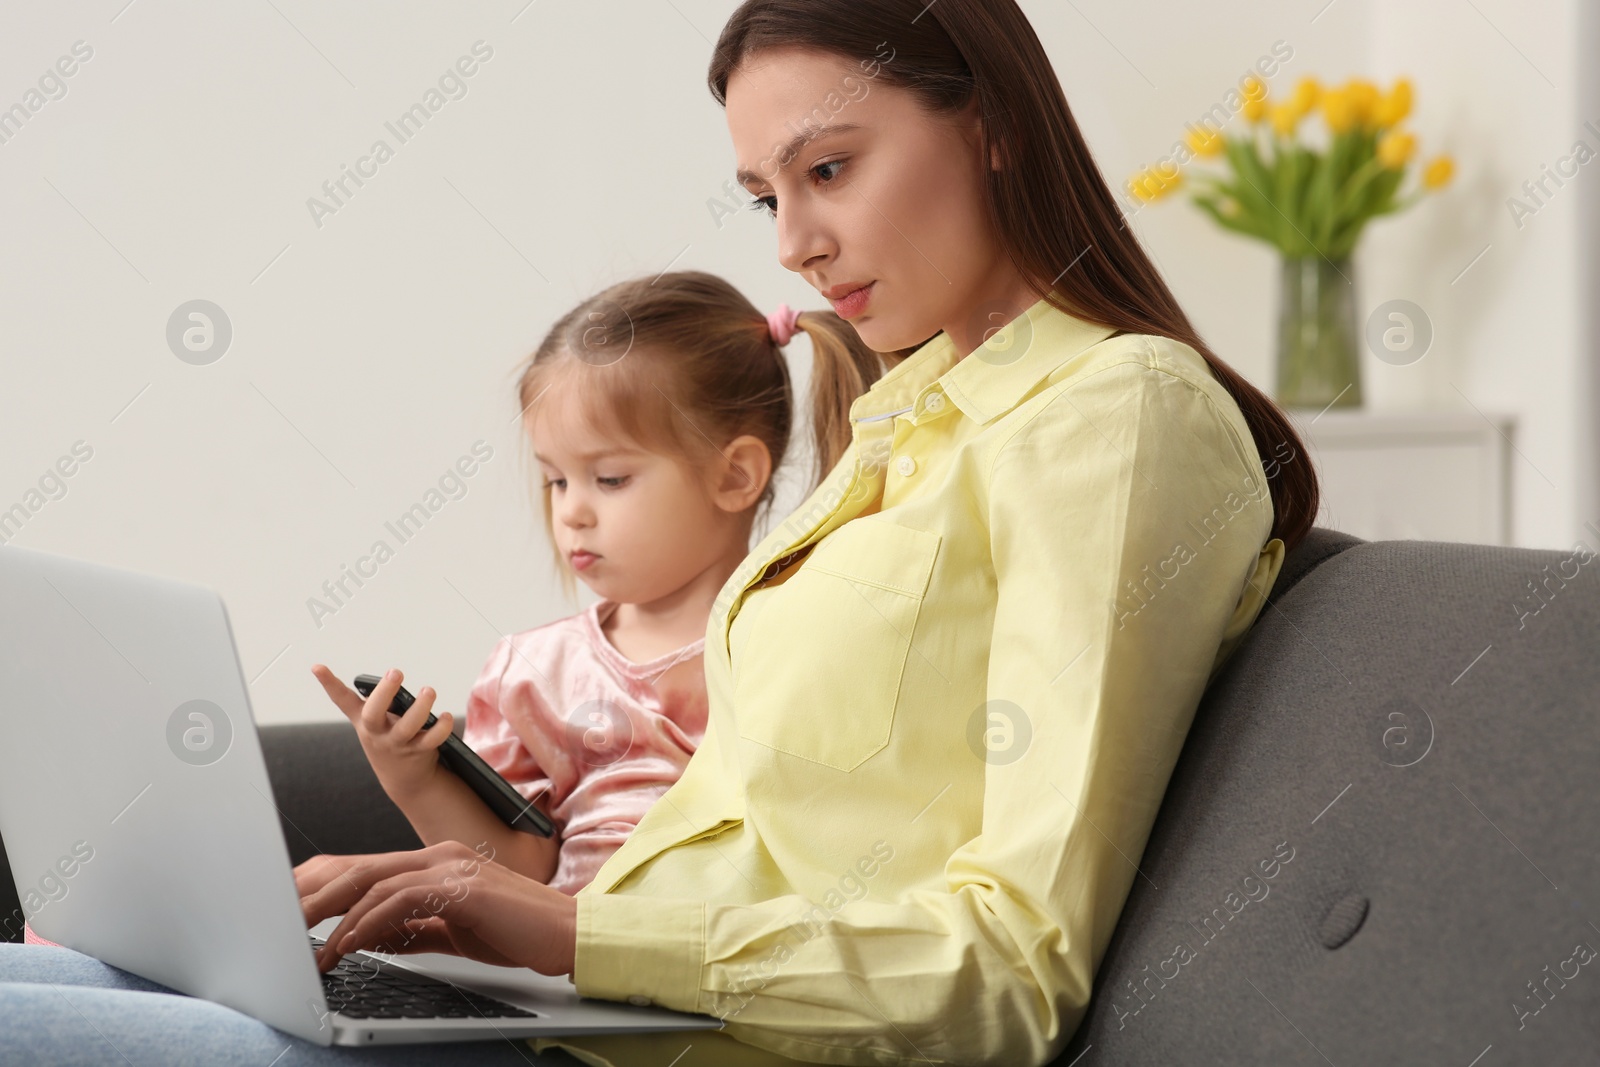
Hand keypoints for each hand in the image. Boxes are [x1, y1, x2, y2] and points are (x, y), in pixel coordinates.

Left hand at [294, 843, 577, 975]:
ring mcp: (450, 867)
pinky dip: (369, 923)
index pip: (364, 867)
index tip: (287, 908)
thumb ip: (414, 929)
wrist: (569, 932)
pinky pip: (401, 900)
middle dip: (311, 895)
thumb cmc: (518, 931)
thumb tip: (371, 938)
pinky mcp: (463, 887)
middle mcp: (437, 856)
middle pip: (357, 868)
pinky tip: (350, 944)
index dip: (321, 885)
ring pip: (373, 881)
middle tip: (275, 920)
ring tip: (308, 947)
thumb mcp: (453, 930)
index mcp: (434, 863)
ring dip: (334, 918)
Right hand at [310, 665, 452, 804]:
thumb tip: (393, 680)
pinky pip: (431, 739)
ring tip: (428, 691)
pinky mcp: (417, 751)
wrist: (403, 779)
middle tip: (396, 672)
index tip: (316, 666)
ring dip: (421, 707)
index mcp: (364, 720)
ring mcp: (396, 743)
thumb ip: (382, 701)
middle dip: (384, 692)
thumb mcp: (378, 722)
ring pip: (407, 727)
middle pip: (374, 713)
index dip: (329, 683)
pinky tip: (446, 716)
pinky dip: (441, 727)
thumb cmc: (389, 738)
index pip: (342, 700)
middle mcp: (377, 731)